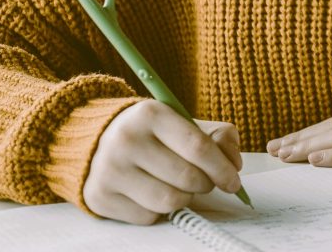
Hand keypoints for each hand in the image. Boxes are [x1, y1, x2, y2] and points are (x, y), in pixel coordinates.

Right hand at [83, 102, 243, 224]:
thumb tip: (234, 164)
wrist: (97, 140)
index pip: (197, 146)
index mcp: (151, 114)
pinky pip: (147, 217)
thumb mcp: (182, 121)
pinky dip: (160, 211)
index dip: (222, 168)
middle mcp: (127, 140)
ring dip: (186, 198)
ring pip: (169, 201)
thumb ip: (217, 136)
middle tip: (208, 182)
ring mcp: (110, 170)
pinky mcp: (99, 197)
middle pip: (186, 177)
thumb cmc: (152, 132)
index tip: (234, 181)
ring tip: (183, 186)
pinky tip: (155, 193)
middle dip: (206, 184)